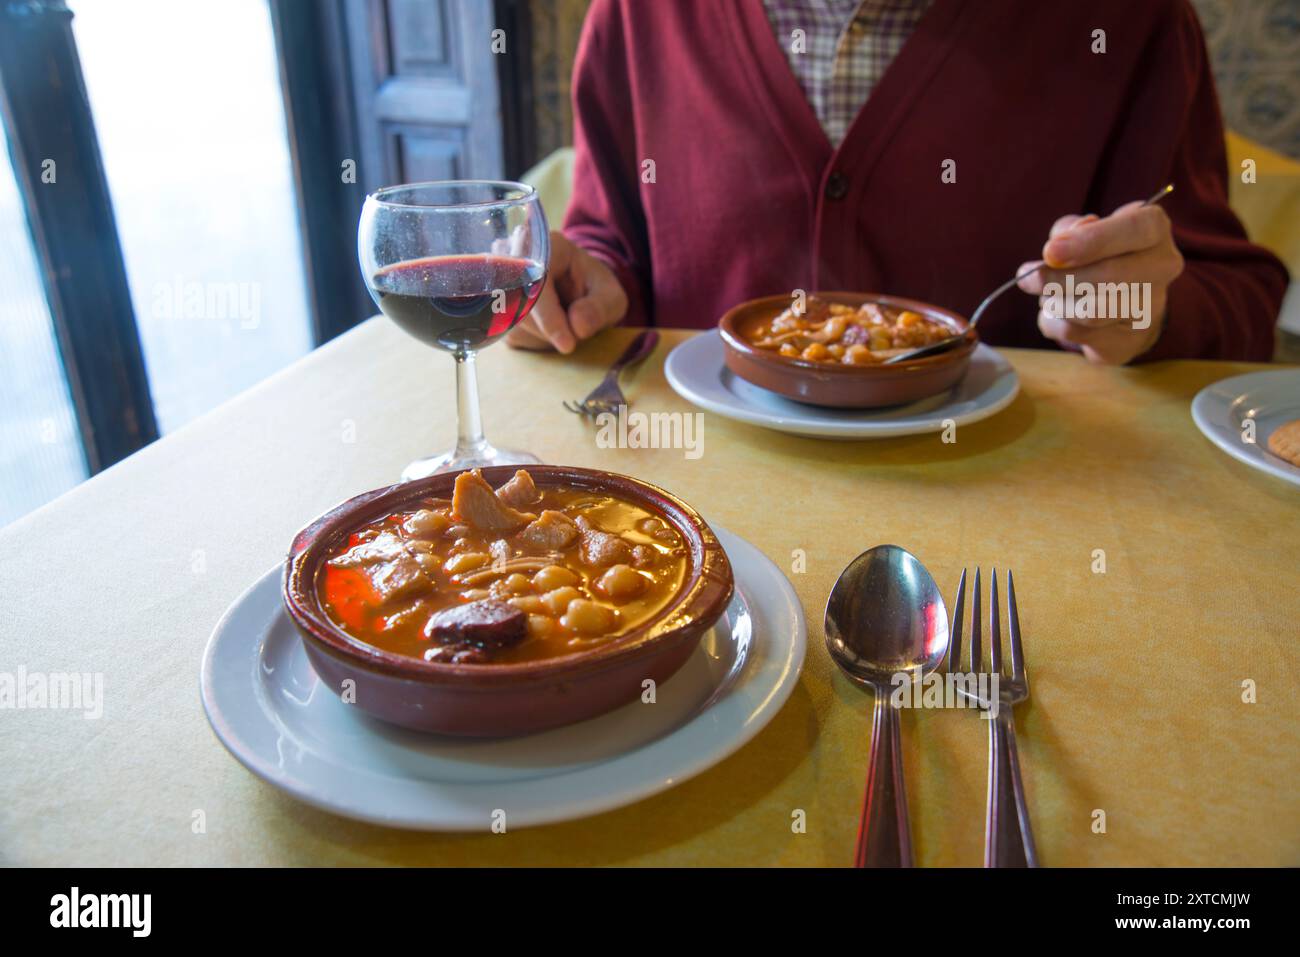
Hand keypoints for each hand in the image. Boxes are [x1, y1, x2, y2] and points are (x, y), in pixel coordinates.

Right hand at [506, 231, 627, 352]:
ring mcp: (500, 283)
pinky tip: (549, 328)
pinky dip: (535, 342)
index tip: (568, 344)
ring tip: (565, 322)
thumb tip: (578, 326)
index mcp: (545, 245)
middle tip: (577, 334)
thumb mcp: (611, 298)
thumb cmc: (595, 290)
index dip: (549, 316)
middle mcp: (513, 258)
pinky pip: (511, 335)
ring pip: (513, 324)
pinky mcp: (496, 309)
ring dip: (543, 337)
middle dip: (550, 330)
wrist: (578, 292)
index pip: (536, 281)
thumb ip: (601, 308)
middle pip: (520, 306)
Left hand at [1017, 201, 1183, 363]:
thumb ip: (1070, 230)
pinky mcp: (1128, 340)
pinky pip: (1076, 333)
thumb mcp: (1084, 231)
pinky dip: (1053, 322)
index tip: (1050, 251)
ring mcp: (1151, 307)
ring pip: (1090, 311)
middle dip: (1056, 279)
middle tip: (1027, 278)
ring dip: (1054, 303)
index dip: (1090, 241)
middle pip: (1108, 275)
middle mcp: (1162, 266)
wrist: (1123, 305)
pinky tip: (1057, 313)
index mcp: (1154, 229)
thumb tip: (1056, 249)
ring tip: (1048, 296)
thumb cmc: (1099, 256)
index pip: (1133, 229)